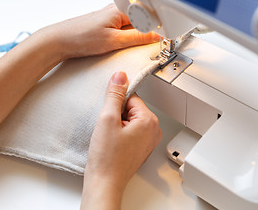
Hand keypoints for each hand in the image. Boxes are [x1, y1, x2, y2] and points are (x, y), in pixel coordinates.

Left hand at [35, 4, 158, 59]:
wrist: (59, 41)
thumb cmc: (81, 37)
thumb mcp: (114, 40)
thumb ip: (137, 38)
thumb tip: (156, 36)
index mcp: (120, 9)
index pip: (147, 17)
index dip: (156, 30)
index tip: (162, 42)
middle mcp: (115, 10)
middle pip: (139, 21)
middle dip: (145, 34)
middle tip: (149, 46)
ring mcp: (109, 17)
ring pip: (130, 27)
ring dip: (134, 37)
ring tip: (130, 47)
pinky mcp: (103, 25)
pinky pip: (120, 31)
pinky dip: (124, 38)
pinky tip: (119, 46)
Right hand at [81, 72, 161, 209]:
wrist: (104, 182)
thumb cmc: (107, 157)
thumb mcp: (107, 118)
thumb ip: (114, 94)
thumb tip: (120, 76)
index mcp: (149, 120)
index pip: (131, 97)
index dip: (115, 103)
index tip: (108, 114)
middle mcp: (153, 130)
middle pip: (131, 108)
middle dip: (116, 114)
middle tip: (107, 128)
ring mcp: (147, 140)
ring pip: (129, 119)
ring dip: (117, 124)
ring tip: (109, 137)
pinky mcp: (139, 148)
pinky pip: (129, 131)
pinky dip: (119, 133)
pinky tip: (111, 142)